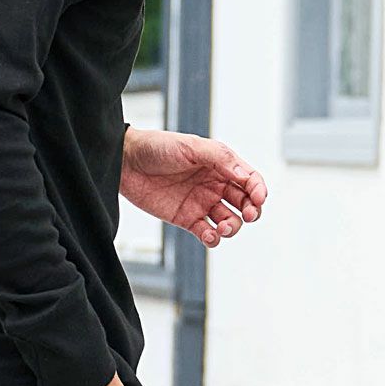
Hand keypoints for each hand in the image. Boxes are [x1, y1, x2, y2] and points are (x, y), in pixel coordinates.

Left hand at [119, 127, 267, 246]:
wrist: (126, 162)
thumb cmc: (157, 147)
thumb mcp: (191, 146)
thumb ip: (220, 158)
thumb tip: (244, 177)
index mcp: (219, 164)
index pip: (249, 179)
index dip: (258, 189)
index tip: (258, 198)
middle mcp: (214, 184)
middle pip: (245, 202)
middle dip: (252, 211)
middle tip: (248, 215)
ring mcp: (201, 202)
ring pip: (229, 221)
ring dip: (233, 227)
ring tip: (223, 227)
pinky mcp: (187, 219)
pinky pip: (208, 233)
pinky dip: (214, 239)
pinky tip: (210, 235)